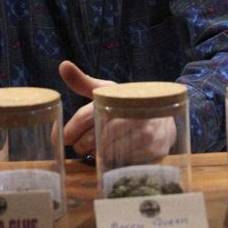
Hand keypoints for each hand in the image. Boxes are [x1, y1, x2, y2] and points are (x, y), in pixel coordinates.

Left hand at [59, 62, 177, 162]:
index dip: (70, 130)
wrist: (164, 116)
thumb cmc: (128, 105)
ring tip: (97, 151)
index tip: (63, 139)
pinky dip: (116, 161)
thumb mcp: (108, 91)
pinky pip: (125, 161)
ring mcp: (145, 132)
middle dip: (82, 145)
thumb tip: (63, 65)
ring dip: (98, 154)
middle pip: (94, 137)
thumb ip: (83, 82)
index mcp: (117, 97)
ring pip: (108, 151)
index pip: (85, 116)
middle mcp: (132, 112)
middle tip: (81, 147)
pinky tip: (115, 155)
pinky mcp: (155, 148)